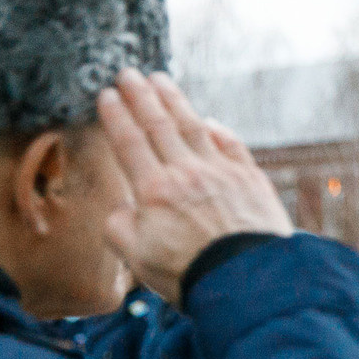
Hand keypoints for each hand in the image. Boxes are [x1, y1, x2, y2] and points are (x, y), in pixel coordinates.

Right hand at [94, 71, 291, 299]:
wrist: (249, 284)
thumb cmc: (190, 276)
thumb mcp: (137, 259)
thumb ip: (120, 228)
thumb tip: (123, 208)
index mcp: (154, 191)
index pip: (129, 143)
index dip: (116, 116)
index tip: (107, 95)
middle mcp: (187, 173)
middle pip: (159, 125)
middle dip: (141, 96)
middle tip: (129, 74)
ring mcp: (222, 173)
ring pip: (193, 126)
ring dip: (175, 101)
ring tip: (160, 80)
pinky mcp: (251, 180)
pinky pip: (231, 145)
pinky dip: (217, 130)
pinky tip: (208, 121)